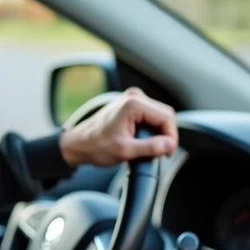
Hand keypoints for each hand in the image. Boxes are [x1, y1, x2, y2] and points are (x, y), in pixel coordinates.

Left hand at [58, 88, 177, 167]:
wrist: (79, 144)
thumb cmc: (96, 146)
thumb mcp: (125, 151)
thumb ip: (149, 147)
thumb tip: (169, 145)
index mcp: (134, 104)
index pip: (167, 117)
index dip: (171, 137)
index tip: (167, 153)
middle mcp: (134, 96)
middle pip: (165, 114)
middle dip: (165, 135)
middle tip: (160, 153)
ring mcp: (132, 98)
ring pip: (159, 116)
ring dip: (158, 133)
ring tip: (148, 148)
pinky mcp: (130, 104)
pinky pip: (150, 116)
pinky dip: (150, 129)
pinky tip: (142, 140)